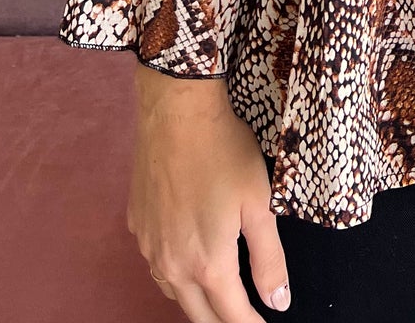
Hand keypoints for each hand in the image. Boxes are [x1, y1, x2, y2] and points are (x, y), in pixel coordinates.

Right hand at [129, 60, 290, 320]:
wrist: (176, 112)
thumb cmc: (225, 152)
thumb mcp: (259, 203)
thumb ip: (269, 259)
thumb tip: (278, 303)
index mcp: (207, 263)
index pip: (231, 315)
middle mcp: (172, 264)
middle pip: (198, 315)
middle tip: (243, 319)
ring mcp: (149, 246)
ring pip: (173, 292)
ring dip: (196, 302)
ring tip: (217, 300)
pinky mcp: (136, 226)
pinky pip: (156, 265)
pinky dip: (175, 275)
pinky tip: (187, 262)